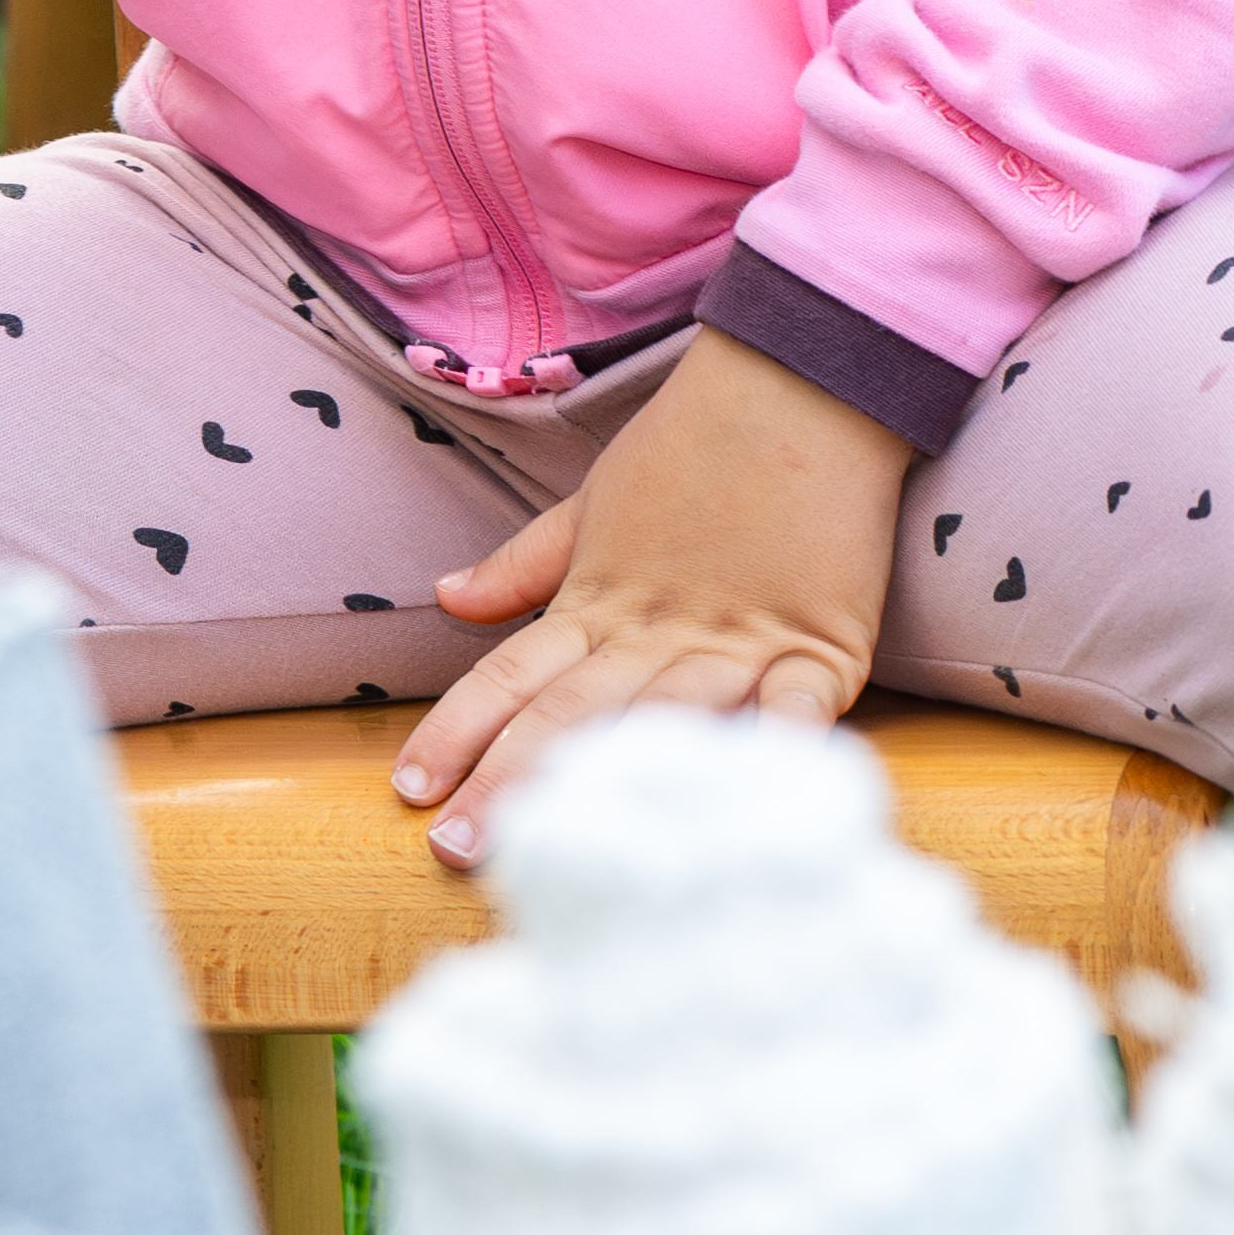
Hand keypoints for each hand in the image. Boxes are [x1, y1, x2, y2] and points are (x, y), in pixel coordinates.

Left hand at [392, 335, 912, 864]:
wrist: (799, 382)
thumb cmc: (692, 447)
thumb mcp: (594, 503)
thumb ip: (525, 564)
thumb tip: (446, 599)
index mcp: (598, 598)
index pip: (511, 675)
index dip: (460, 732)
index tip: (411, 789)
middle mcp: (656, 628)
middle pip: (570, 715)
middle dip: (511, 783)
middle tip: (458, 851)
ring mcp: (737, 638)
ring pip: (662, 719)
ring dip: (614, 785)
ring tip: (569, 847)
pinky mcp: (822, 640)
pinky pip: (796, 705)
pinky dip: (772, 746)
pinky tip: (743, 795)